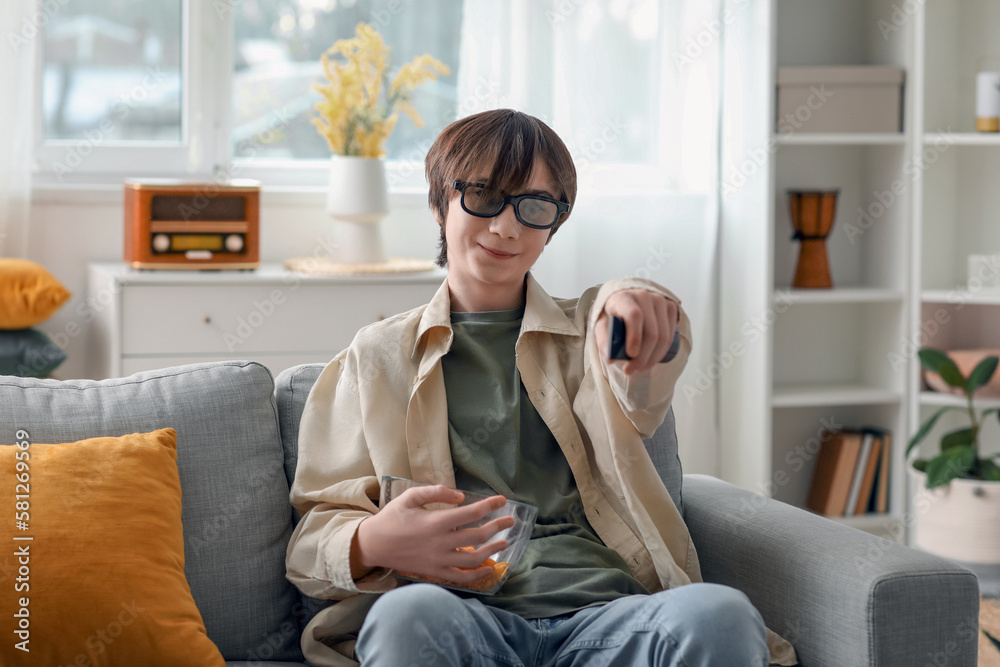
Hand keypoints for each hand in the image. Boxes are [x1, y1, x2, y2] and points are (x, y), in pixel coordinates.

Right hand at [354, 484, 514, 583]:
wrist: (374, 545)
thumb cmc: (393, 517)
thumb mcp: (410, 496)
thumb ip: (436, 491)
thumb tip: (460, 496)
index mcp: (437, 521)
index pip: (472, 513)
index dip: (491, 505)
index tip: (502, 500)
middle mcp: (442, 542)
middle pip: (479, 535)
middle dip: (498, 527)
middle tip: (511, 521)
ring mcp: (440, 560)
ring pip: (475, 558)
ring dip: (493, 550)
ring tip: (504, 542)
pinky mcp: (435, 572)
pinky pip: (462, 577)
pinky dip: (478, 575)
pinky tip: (489, 569)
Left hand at [595, 289, 678, 374]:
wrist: (627, 301)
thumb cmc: (614, 315)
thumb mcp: (602, 326)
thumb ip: (604, 341)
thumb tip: (611, 359)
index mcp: (624, 297)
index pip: (634, 315)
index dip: (635, 336)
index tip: (630, 355)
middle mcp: (644, 295)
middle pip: (651, 331)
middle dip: (643, 356)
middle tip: (631, 370)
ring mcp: (660, 300)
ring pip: (663, 336)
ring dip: (653, 358)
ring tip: (640, 367)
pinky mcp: (671, 307)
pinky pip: (670, 335)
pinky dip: (661, 352)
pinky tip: (650, 359)